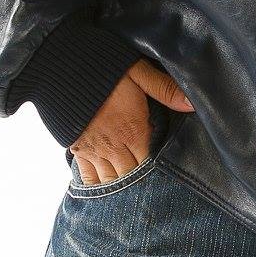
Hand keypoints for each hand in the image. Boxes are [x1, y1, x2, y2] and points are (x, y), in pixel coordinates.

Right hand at [69, 57, 193, 184]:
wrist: (62, 67)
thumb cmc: (105, 67)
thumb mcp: (139, 72)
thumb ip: (164, 89)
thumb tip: (193, 102)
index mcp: (134, 131)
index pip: (150, 162)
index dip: (157, 168)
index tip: (165, 171)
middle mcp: (115, 146)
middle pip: (132, 176)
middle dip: (140, 181)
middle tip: (149, 185)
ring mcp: (94, 150)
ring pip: (111, 181)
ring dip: (121, 185)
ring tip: (130, 189)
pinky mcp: (77, 149)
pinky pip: (88, 177)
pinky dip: (97, 185)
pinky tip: (104, 185)